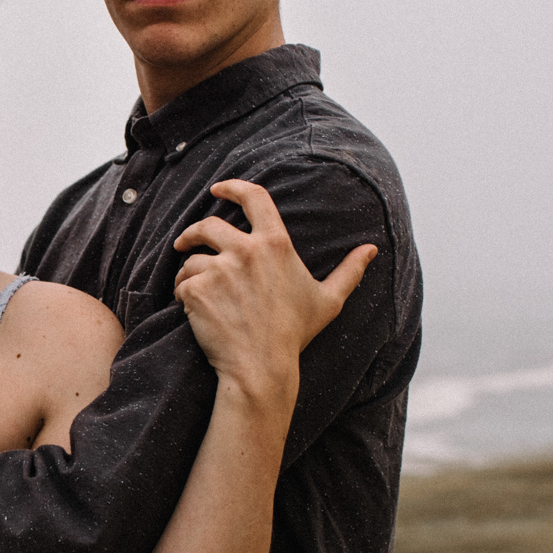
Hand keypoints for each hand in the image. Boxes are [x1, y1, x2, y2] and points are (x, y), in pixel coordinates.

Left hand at [173, 180, 375, 399]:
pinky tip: (192, 310)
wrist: (261, 366)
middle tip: (184, 242)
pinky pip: (181, 283)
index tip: (218, 188)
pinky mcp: (196, 288)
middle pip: (207, 225)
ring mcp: (218, 268)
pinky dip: (181, 293)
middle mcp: (245, 250)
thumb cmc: (294, 333)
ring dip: (188, 271)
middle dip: (193, 232)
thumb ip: (349, 270)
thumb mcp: (328, 300)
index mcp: (276, 244)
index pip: (254, 198)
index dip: (233, 187)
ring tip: (194, 289)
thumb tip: (371, 249)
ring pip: (191, 259)